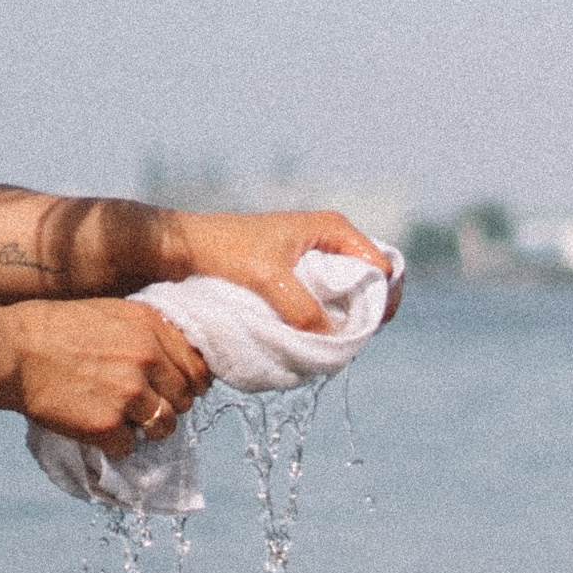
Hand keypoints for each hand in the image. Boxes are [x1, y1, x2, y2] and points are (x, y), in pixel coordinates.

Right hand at [5, 300, 212, 455]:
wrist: (11, 351)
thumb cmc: (54, 329)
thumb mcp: (111, 313)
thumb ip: (148, 332)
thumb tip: (176, 359)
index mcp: (151, 326)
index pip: (198, 367)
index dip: (189, 382)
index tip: (173, 388)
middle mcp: (147, 357)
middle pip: (185, 399)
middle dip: (167, 405)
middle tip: (139, 405)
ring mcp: (129, 393)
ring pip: (164, 427)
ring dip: (146, 429)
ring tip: (121, 420)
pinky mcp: (106, 425)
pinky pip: (129, 447)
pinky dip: (114, 443)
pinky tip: (94, 426)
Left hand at [173, 208, 402, 332]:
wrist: (189, 247)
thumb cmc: (227, 250)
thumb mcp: (267, 278)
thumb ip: (301, 307)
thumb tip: (331, 339)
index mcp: (335, 229)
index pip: (382, 268)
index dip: (380, 300)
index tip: (363, 328)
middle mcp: (333, 241)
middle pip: (372, 284)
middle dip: (366, 314)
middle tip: (350, 341)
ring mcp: (319, 260)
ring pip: (350, 297)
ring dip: (346, 321)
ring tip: (332, 343)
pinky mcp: (303, 278)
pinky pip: (329, 302)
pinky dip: (328, 321)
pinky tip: (317, 337)